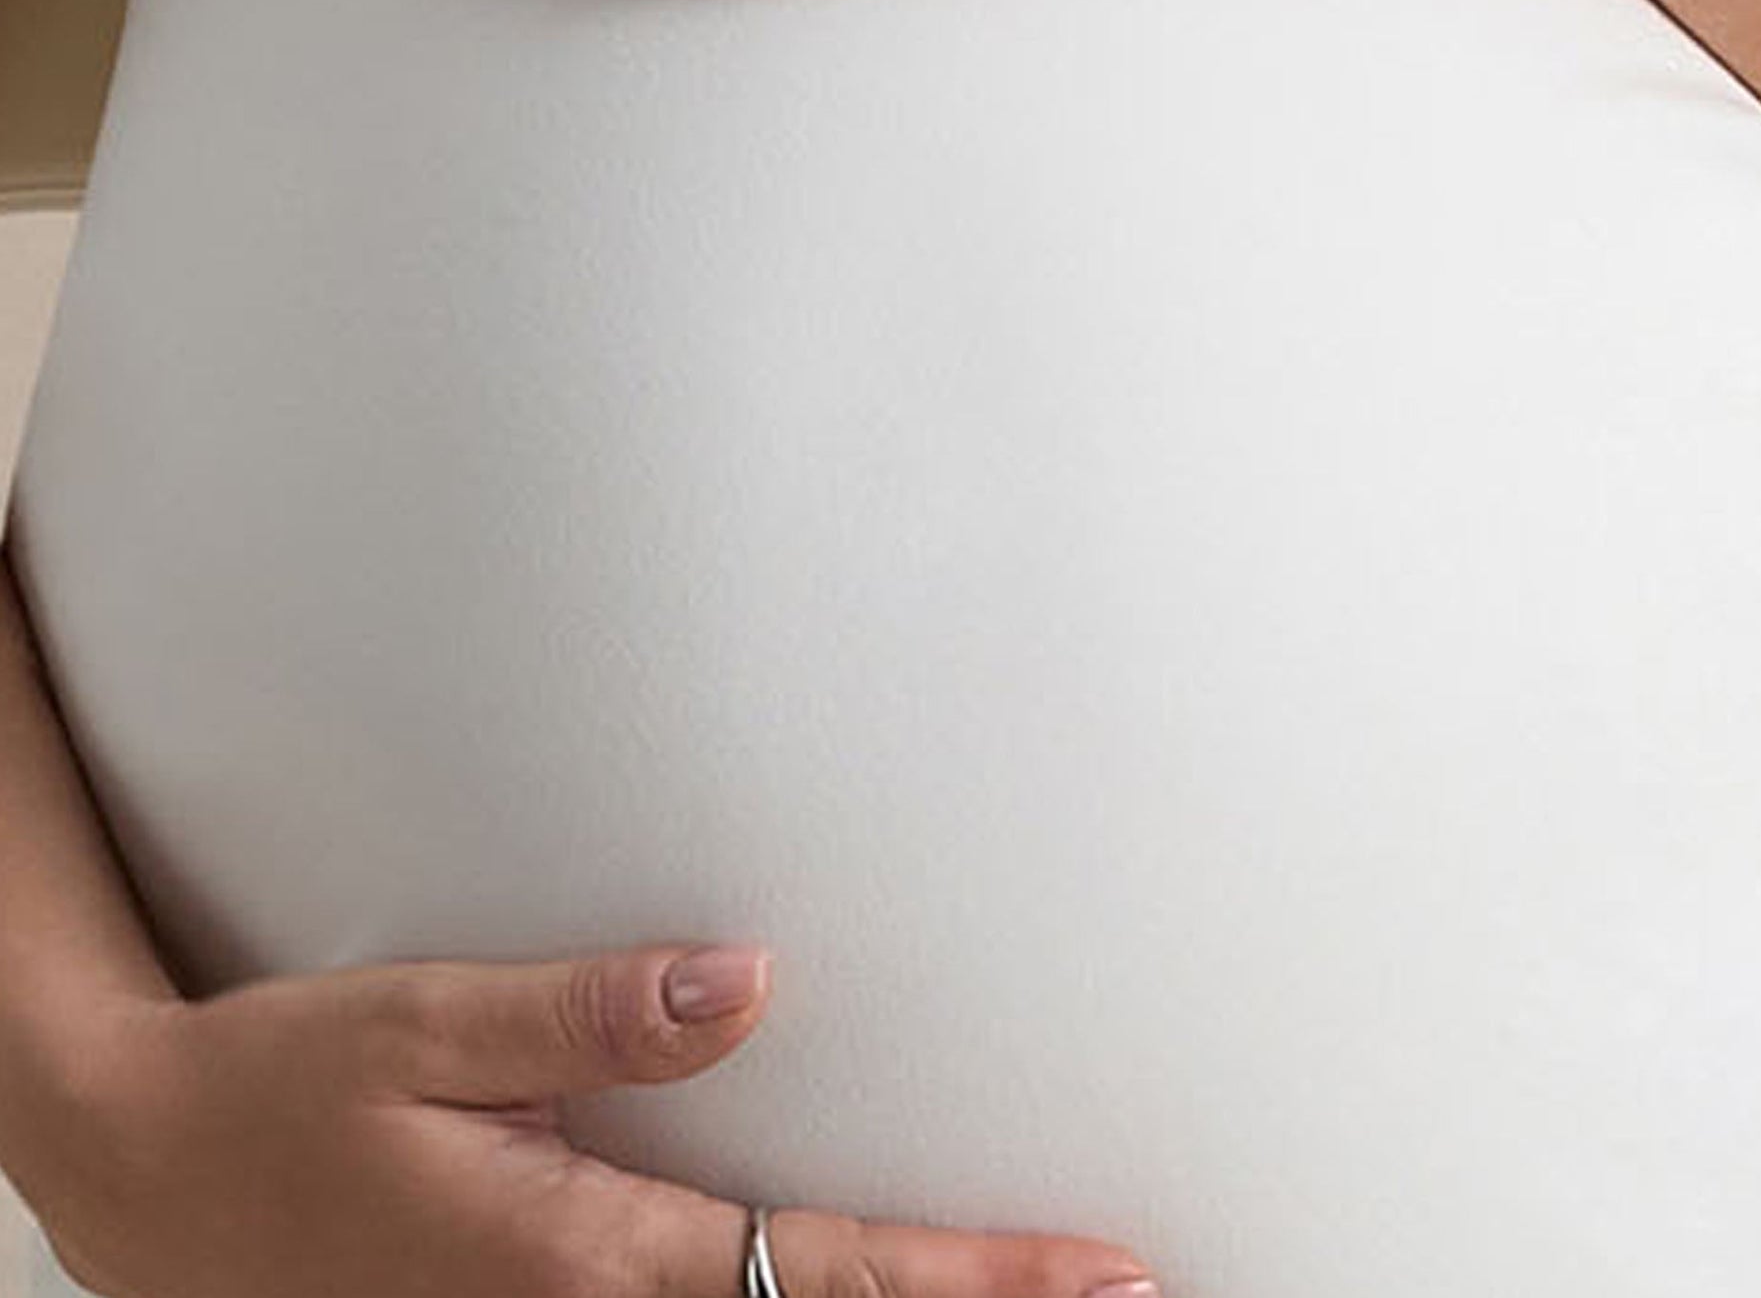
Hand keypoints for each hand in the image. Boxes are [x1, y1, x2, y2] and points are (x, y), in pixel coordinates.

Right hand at [24, 936, 1156, 1297]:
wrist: (147, 1178)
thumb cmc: (280, 1093)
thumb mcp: (422, 1026)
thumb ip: (590, 1013)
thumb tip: (748, 982)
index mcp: (582, 1258)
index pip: (827, 1278)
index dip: (979, 1283)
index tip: (1102, 1273)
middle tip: (1124, 1289)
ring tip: (1026, 1288)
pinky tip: (859, 1287)